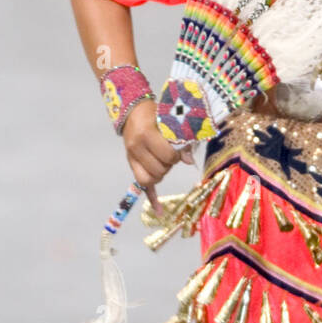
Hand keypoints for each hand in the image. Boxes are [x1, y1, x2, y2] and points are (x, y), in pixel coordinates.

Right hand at [122, 99, 193, 217]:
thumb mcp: (169, 122)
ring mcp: (131, 158)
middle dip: (168, 165)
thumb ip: (180, 140)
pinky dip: (152, 198)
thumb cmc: (155, 114)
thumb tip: (189, 161)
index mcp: (146, 135)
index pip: (166, 156)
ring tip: (164, 163)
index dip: (176, 157)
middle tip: (170, 156)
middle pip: (158, 170)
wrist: (133, 111)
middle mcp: (136, 148)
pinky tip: (160, 211)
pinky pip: (141, 185)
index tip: (178, 152)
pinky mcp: (132, 164)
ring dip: (161, 174)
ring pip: (150, 179)